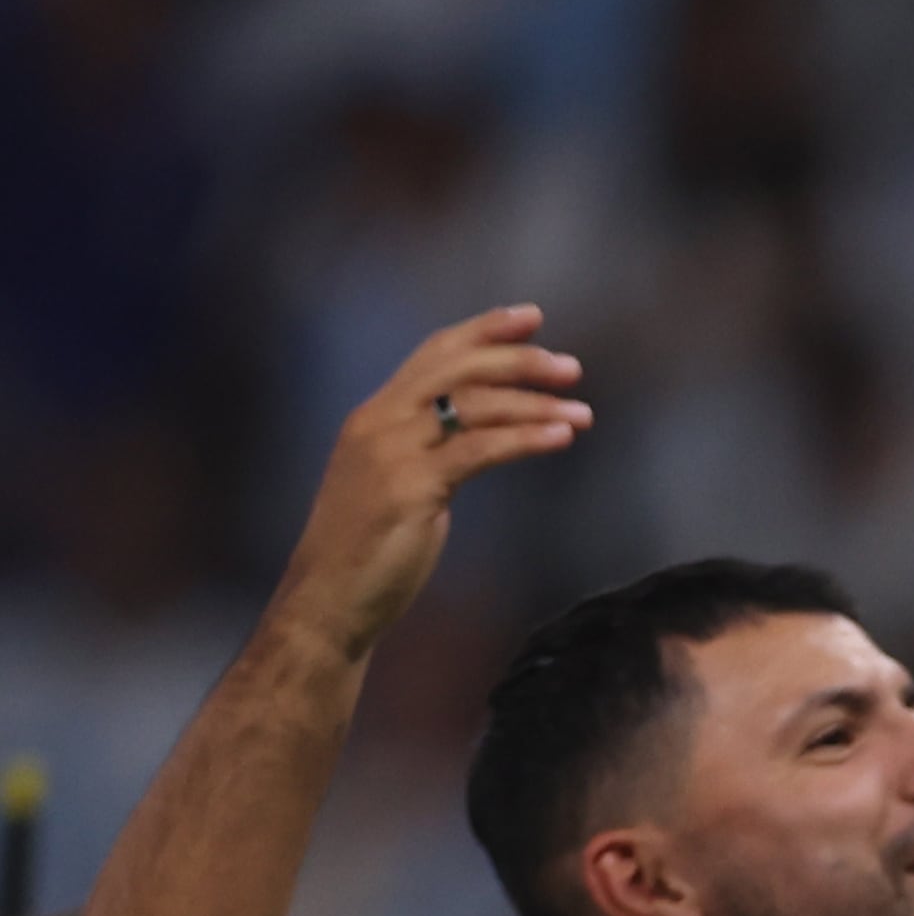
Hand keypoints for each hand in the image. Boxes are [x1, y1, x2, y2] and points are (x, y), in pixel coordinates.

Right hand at [279, 309, 592, 654]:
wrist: (328, 598)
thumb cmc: (367, 550)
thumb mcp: (396, 484)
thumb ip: (426, 451)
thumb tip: (473, 436)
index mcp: (374, 417)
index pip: (432, 353)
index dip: (482, 330)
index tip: (532, 317)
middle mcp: (379, 423)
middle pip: (456, 368)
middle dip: (517, 360)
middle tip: (571, 366)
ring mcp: (391, 452)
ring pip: (471, 405)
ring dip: (535, 402)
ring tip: (583, 411)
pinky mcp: (410, 488)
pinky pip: (478, 450)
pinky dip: (525, 438)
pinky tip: (562, 435)